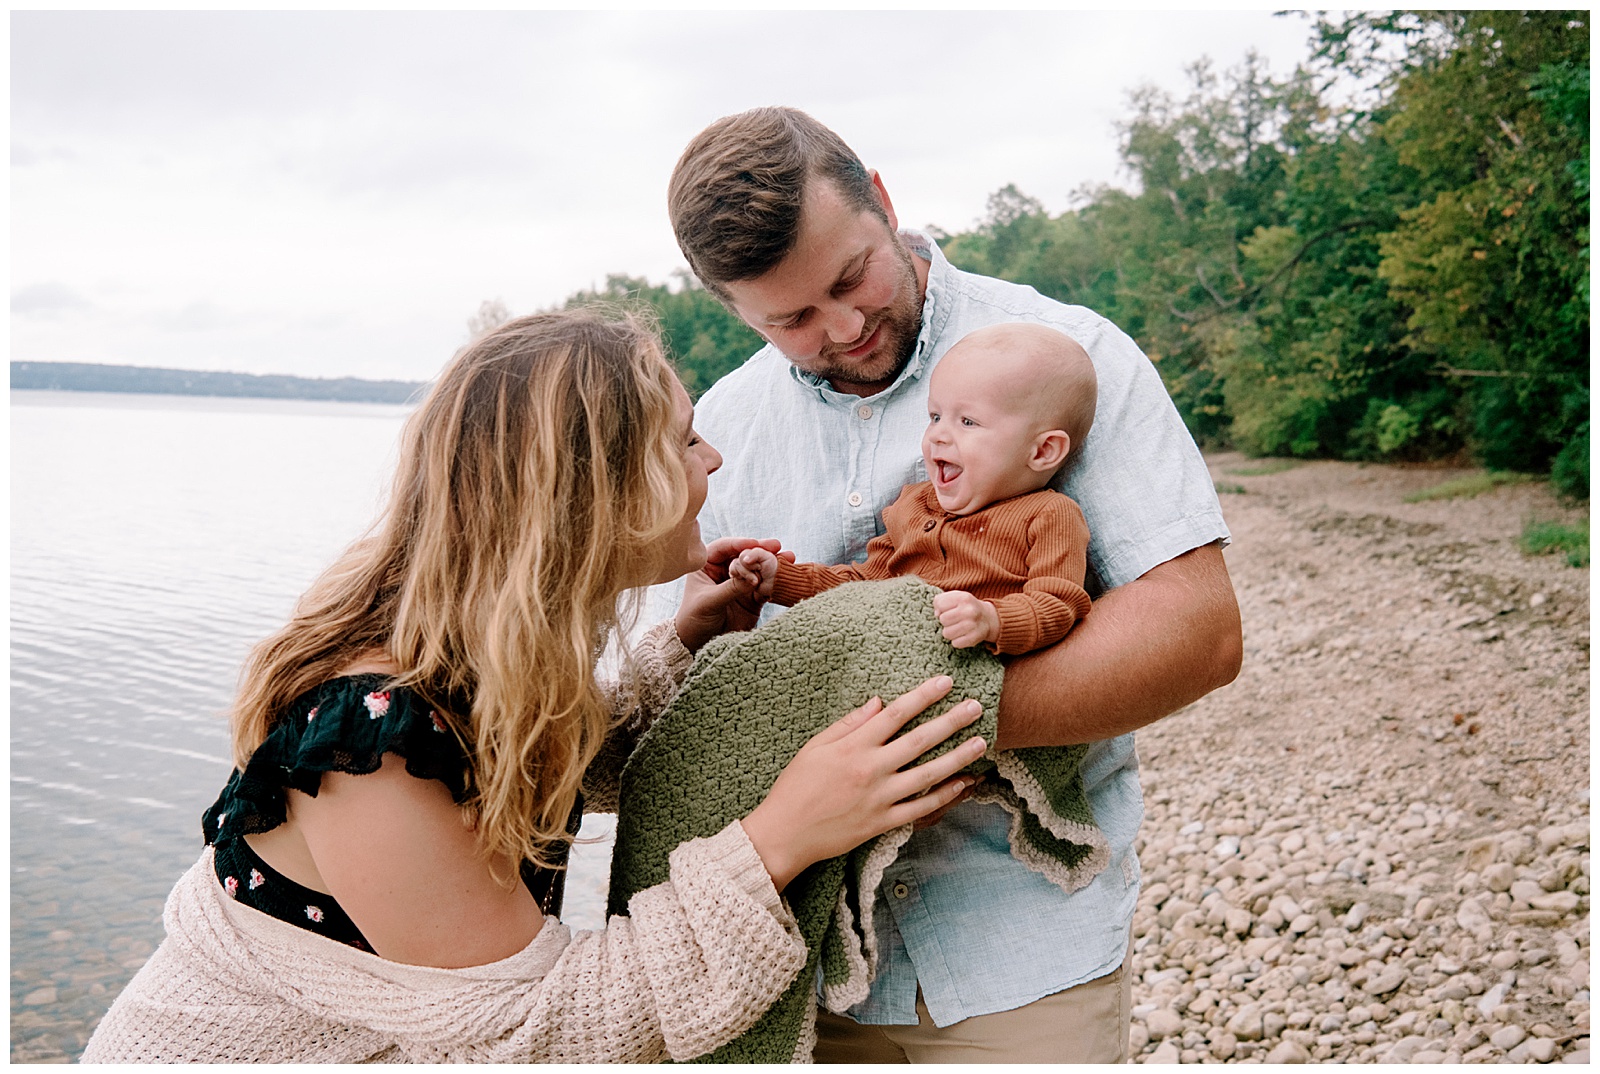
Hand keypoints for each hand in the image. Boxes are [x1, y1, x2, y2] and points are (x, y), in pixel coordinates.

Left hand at [676, 538, 790, 651]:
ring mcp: (739, 583)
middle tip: (776, 546)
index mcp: (707, 566)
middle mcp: (724, 571)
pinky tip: (786, 576)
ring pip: (757, 568)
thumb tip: (753, 577)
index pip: (724, 548)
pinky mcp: (752, 597)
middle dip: (760, 550)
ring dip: (772, 562)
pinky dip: (775, 581)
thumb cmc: (694, 619)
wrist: (700, 644)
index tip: (754, 544)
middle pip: (744, 554)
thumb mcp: (709, 602)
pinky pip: (765, 585)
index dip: (739, 543)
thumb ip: (730, 588)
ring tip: (788, 557)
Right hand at [740, 675, 987, 892]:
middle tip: (976, 707)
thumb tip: (879, 702)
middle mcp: (871, 770)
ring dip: (958, 757)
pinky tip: (964, 783)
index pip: (895, 714)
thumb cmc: (796, 786)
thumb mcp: (815, 746)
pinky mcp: (883, 822)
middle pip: (919, 740)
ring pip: (928, 774)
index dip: (922, 696)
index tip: (945, 682)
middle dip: (951, 722)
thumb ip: (849, 724)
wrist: (785, 834)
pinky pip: (921, 808)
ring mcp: (880, 798)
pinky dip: (945, 795)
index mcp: (853, 747)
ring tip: (981, 743)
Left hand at [932, 590, 999, 648]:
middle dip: (945, 621)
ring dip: (950, 632)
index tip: (949, 609)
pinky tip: (963, 635)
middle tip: (954, 620)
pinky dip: (957, 641)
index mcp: (964, 598)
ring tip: (957, 627)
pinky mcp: (974, 638)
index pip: (940, 604)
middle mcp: (970, 611)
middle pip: (942, 620)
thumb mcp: (955, 597)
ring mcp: (973, 625)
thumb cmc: (966, 607)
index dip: (941, 608)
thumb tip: (937, 614)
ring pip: (946, 633)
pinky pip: (955, 643)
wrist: (987, 618)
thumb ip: (940, 600)